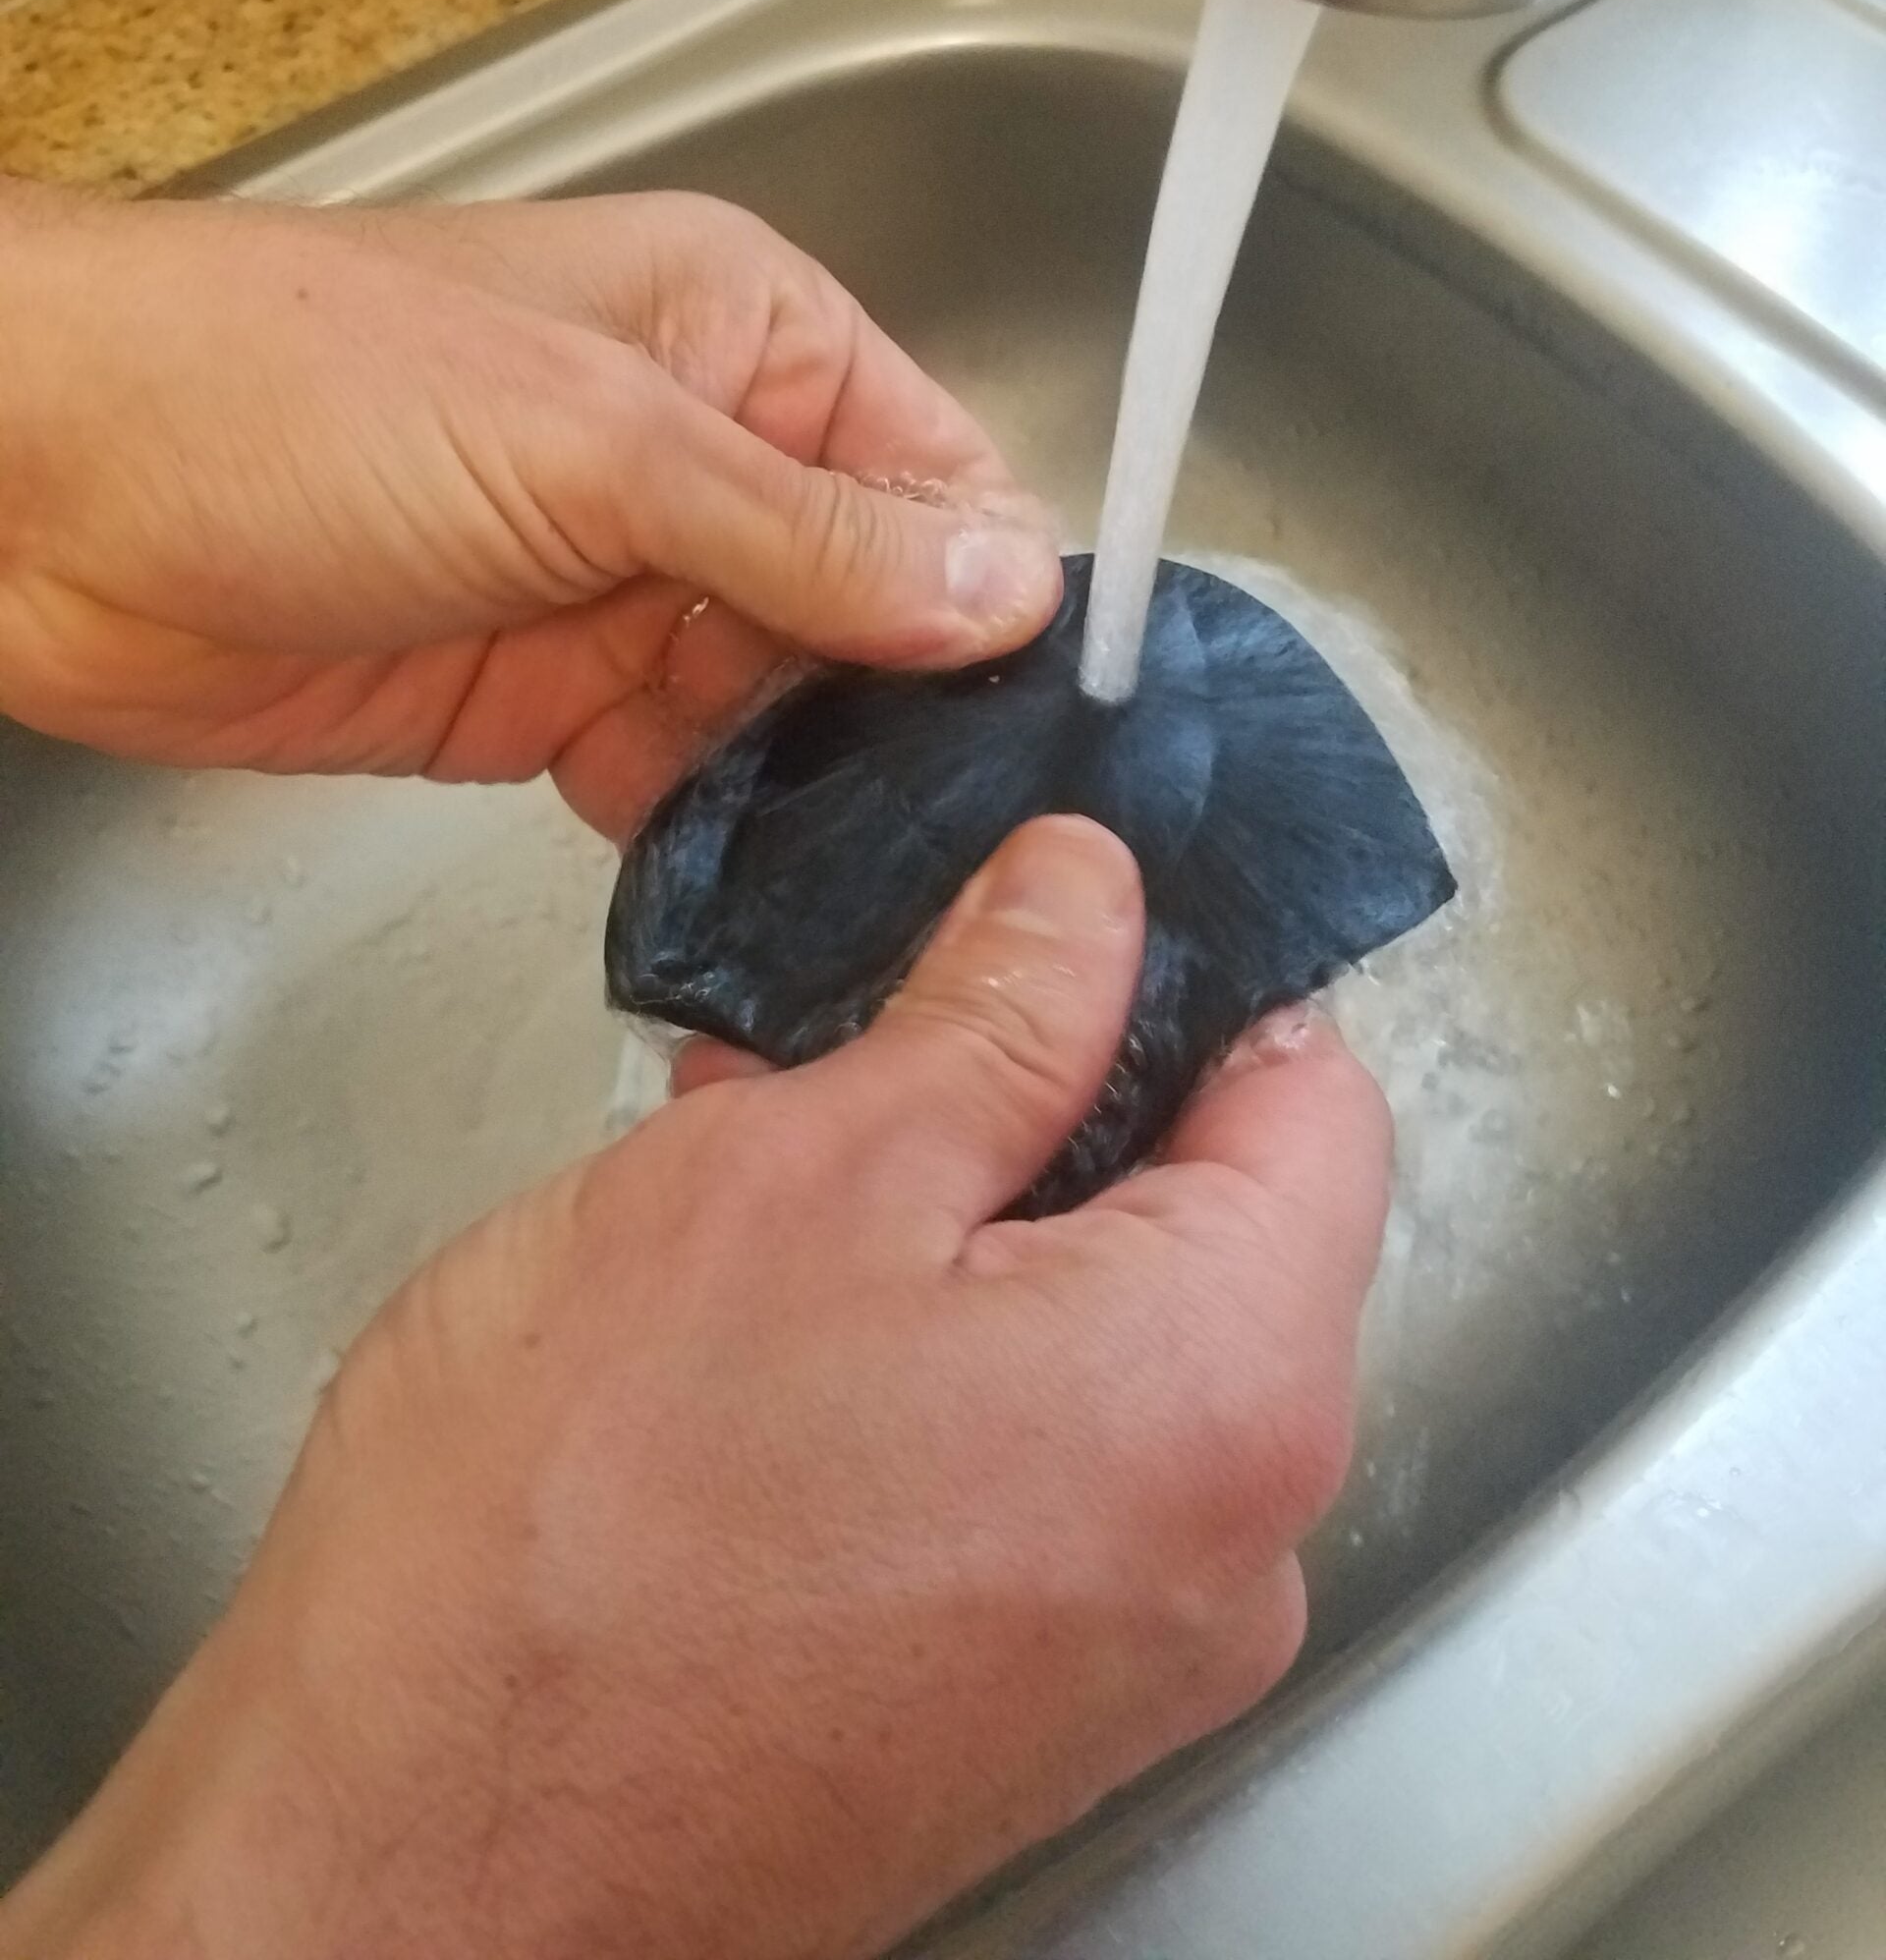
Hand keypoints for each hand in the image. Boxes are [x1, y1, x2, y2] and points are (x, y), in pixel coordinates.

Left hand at [0, 181, 1058, 833]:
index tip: (1054, 737)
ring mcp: (621, 589)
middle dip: (913, 716)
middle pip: (875, 607)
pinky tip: (752, 895)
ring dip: (815, 790)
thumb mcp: (592, 442)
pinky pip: (675, 773)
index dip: (995, 597)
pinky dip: (708, 830)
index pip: (937, 473)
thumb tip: (1013, 595)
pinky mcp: (543, 702)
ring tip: (885, 894)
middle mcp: (703, 462)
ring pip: (781, 707)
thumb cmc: (304, 394)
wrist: (43, 494)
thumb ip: (805, 532)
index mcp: (744, 340)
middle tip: (981, 855)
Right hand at [0, 820, 1389, 1959]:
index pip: (1313, 1095)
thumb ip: (998, 1010)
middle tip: (852, 1051)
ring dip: (952, 1229)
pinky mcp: (1018, 1703)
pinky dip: (929, 1359)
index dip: (1178, 974)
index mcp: (1229, 1387)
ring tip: (764, 1176)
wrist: (411, 1865)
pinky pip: (1031, 1460)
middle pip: (1209, 1223)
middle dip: (1034, 1106)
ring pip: (1095, 1337)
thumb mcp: (802, 1173)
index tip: (1042, 926)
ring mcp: (1129, 1645)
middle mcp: (1231, 1543)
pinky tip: (762, 1316)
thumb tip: (1090, 892)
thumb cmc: (580, 1541)